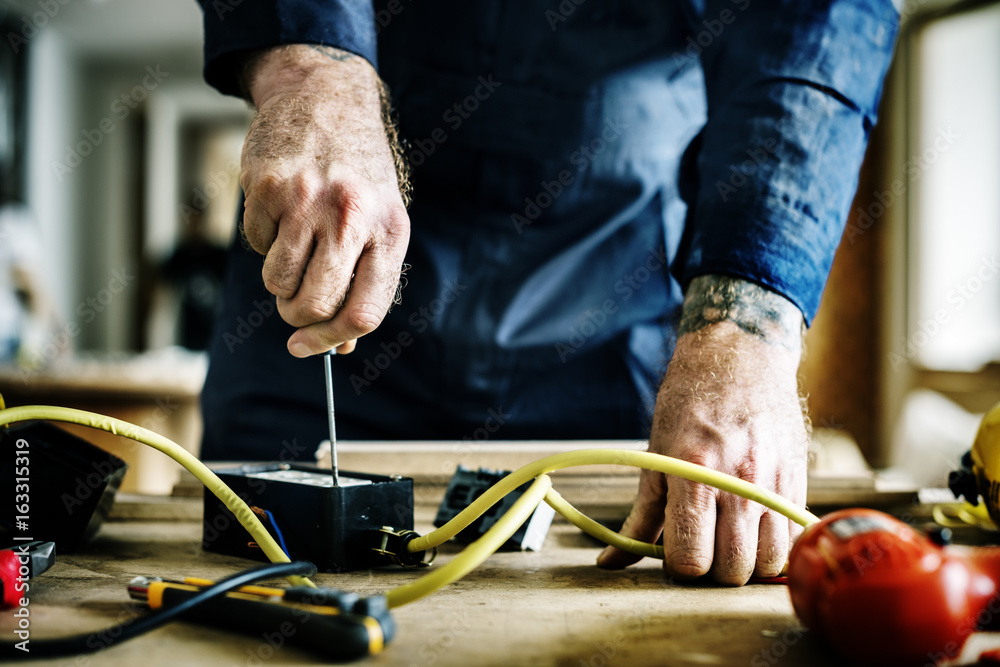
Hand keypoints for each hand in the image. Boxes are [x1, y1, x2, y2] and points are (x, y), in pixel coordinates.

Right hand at [239, 45, 409, 355]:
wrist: (324, 98)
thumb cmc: (357, 171)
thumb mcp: (379, 221)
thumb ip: (365, 282)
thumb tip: (342, 347)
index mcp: (390, 232)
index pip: (365, 313)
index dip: (332, 341)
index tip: (307, 348)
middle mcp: (352, 217)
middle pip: (315, 306)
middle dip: (298, 317)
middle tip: (294, 304)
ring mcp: (308, 202)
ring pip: (278, 283)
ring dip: (279, 281)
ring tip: (294, 248)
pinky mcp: (268, 188)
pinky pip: (256, 245)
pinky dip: (264, 241)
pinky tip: (282, 211)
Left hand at [597, 275, 808, 584]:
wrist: (740, 353)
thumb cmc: (688, 401)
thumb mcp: (656, 454)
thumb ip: (641, 515)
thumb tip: (610, 561)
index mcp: (694, 472)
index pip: (691, 559)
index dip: (679, 566)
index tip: (676, 552)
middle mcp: (739, 481)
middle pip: (731, 570)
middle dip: (712, 570)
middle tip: (703, 546)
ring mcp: (774, 482)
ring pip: (767, 564)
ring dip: (747, 565)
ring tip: (730, 540)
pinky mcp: (798, 479)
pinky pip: (792, 539)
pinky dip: (773, 547)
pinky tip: (755, 528)